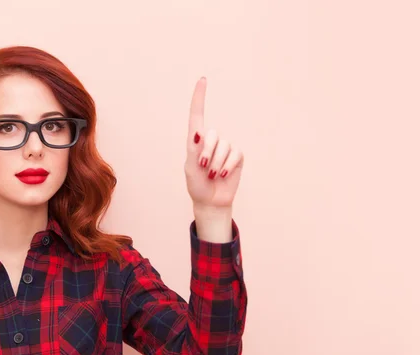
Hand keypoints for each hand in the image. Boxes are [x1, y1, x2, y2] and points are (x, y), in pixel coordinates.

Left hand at [185, 77, 243, 209]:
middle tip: (203, 168)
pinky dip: (227, 166)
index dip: (199, 98)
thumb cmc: (196, 185)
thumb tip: (199, 132)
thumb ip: (195, 149)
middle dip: (207, 153)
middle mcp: (212, 140)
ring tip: (212, 175)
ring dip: (216, 163)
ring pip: (224, 146)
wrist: (210, 201)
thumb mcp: (190, 168)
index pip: (197, 115)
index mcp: (196, 140)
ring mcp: (226, 148)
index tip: (202, 80)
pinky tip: (222, 175)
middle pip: (212, 134)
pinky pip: (235, 154)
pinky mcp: (237, 156)